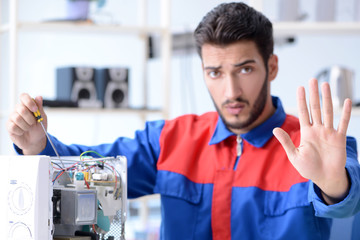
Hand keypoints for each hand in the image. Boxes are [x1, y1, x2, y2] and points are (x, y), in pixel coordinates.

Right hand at [6, 93, 47, 154]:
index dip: (29, 102)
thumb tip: (39, 97)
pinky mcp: (9, 126)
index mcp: (27, 105)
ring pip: (17, 118)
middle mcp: (18, 109)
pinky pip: (13, 127)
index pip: (23, 96)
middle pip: (21, 109)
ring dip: (26, 126)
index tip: (35, 109)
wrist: (35, 140)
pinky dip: (21, 131)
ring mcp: (12, 117)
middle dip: (30, 118)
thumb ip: (40, 108)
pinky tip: (22, 132)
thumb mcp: (42, 118)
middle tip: (33, 123)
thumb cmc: (38, 128)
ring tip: (28, 128)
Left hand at [273, 78, 351, 204]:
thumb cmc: (309, 168)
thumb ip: (286, 141)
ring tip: (325, 85)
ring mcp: (329, 133)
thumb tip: (275, 129)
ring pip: (328, 112)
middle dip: (313, 94)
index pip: (303, 112)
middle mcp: (318, 129)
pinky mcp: (339, 139)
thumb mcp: (294, 155)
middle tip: (313, 79)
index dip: (301, 100)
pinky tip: (347, 101)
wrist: (325, 178)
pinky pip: (343, 123)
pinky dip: (345, 113)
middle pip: (315, 108)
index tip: (300, 87)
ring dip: (327, 98)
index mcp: (306, 132)